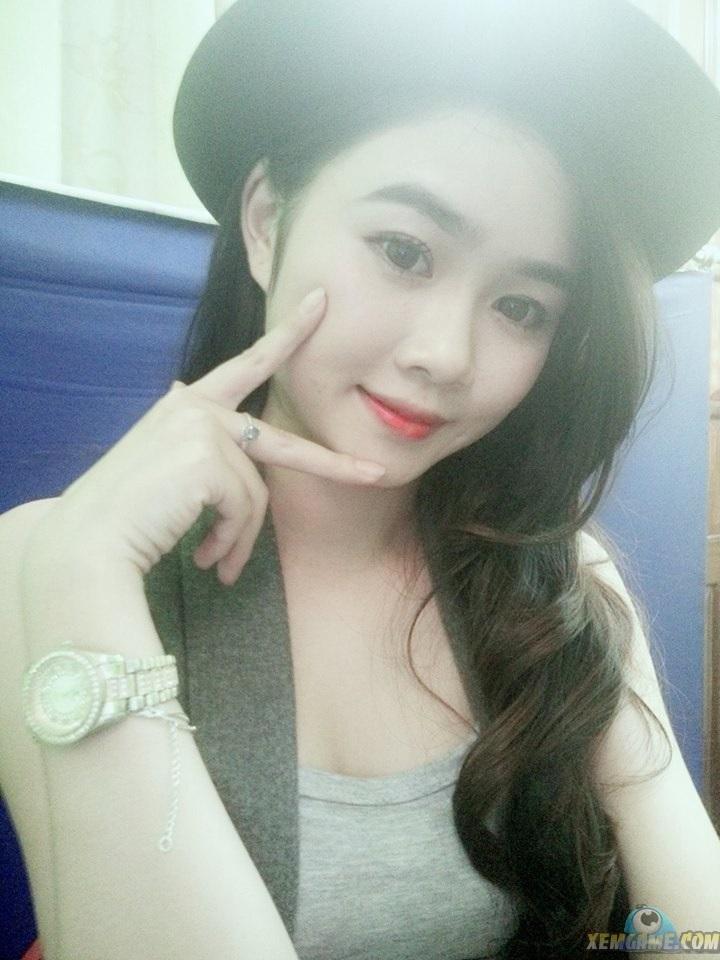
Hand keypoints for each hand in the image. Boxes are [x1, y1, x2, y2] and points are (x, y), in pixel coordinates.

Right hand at [31, 288, 385, 583]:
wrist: (90, 539)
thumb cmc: (129, 509)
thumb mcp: (166, 464)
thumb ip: (199, 442)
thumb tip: (215, 425)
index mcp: (189, 403)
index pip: (248, 363)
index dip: (288, 334)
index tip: (320, 303)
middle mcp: (198, 406)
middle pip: (283, 443)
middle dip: (335, 465)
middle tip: (376, 475)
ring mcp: (204, 428)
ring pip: (256, 494)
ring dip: (239, 537)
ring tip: (219, 564)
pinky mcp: (209, 458)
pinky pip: (244, 510)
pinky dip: (231, 542)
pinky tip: (206, 557)